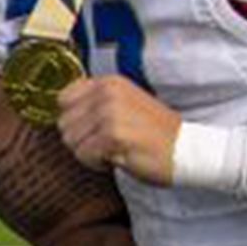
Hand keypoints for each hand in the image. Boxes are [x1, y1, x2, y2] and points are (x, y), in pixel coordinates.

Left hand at [57, 76, 179, 185]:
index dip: (75, 120)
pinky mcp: (113, 134)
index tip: (97, 128)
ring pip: (71, 141)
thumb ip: (94, 104)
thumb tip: (60, 115)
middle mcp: (107, 92)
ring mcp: (109, 111)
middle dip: (81, 140)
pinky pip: (83, 155)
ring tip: (116, 149)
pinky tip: (120, 158)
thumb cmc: (153, 134)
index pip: (63, 99)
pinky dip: (98, 163)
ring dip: (89, 153)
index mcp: (109, 82)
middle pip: (63, 123)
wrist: (186, 150)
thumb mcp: (123, 106)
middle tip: (109, 143)